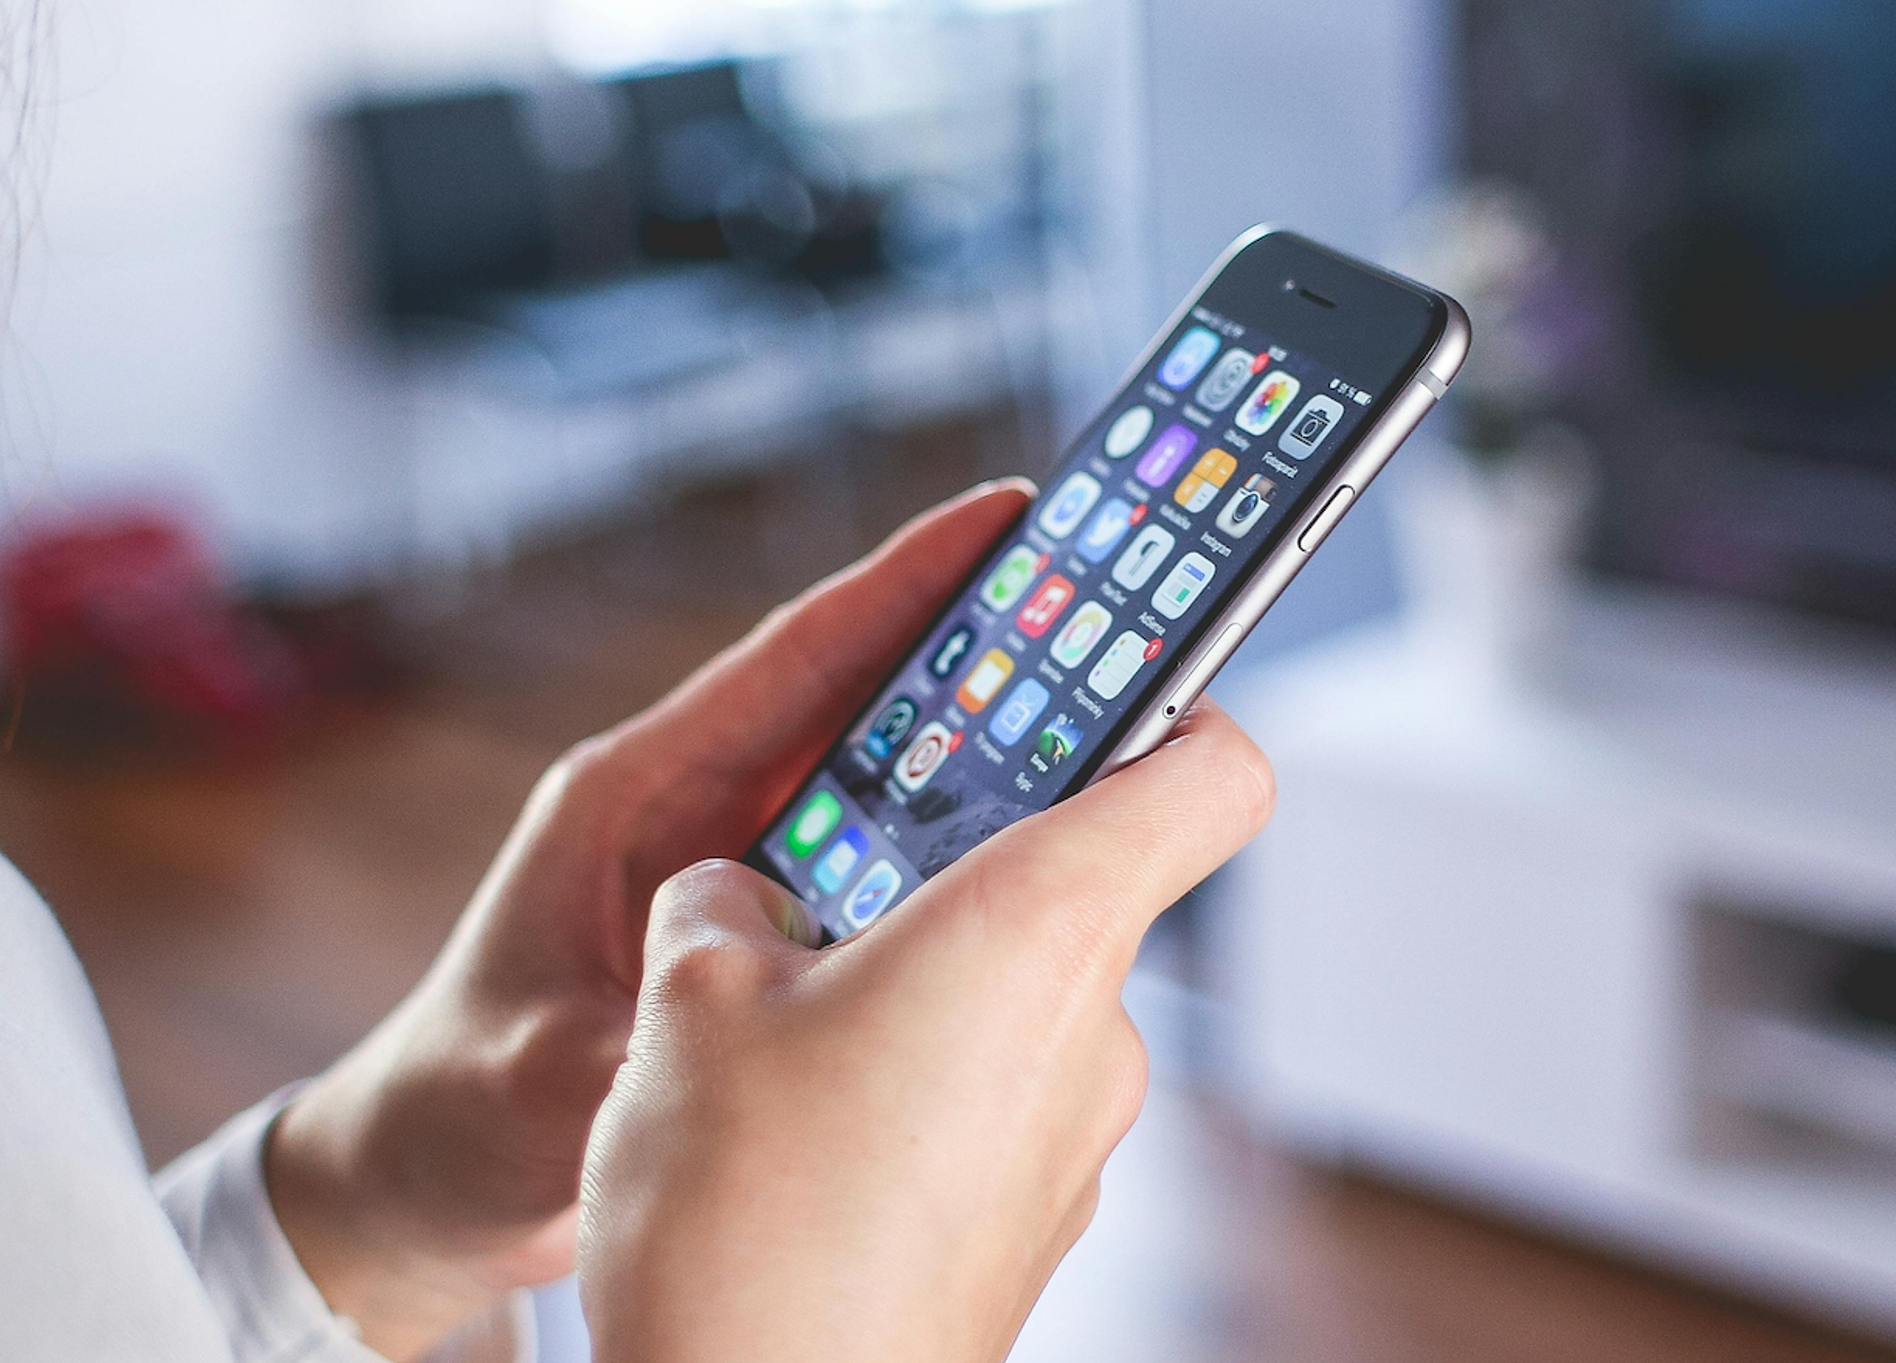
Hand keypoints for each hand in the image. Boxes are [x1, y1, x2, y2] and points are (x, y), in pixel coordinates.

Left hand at [261, 482, 1038, 1356]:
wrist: (424, 1181)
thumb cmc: (454, 1110)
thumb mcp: (539, 1080)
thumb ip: (638, 1049)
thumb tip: (733, 1035)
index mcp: (633, 796)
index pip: (789, 660)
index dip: (899, 583)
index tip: (1004, 516)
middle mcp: (692, 811)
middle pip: (860, 704)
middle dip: (978, 653)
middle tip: (1107, 611)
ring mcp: (731, 870)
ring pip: (882, 785)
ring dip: (981, 755)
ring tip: (1111, 722)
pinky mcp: (760, 933)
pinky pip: (877, 873)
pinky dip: (952, 856)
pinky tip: (1036, 863)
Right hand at [574, 704, 1274, 1362]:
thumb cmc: (747, 1222)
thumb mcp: (685, 1001)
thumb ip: (726, 903)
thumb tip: (740, 896)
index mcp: (1041, 925)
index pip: (1210, 769)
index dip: (1175, 701)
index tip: (1105, 674)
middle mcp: (1094, 1026)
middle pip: (1079, 879)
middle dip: (958, 859)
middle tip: (837, 861)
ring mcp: (1076, 1136)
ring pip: (1019, 996)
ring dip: (919, 979)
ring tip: (779, 1016)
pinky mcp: (1034, 1219)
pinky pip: (992, 1098)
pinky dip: (917, 1080)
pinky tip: (802, 1123)